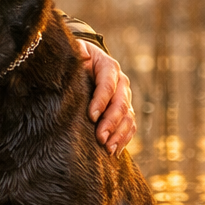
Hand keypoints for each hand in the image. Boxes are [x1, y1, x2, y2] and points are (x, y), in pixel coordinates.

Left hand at [78, 40, 135, 155]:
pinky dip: (125, 138)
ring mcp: (124, 97)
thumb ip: (76, 57)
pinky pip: (129, 125)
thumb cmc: (76, 58)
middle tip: (100, 138)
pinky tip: (116, 151)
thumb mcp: (75, 53)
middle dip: (111, 122)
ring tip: (108, 148)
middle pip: (120, 104)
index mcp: (108, 66)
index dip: (101, 100)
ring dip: (119, 134)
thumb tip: (81, 59)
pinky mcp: (124, 110)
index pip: (108, 84)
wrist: (86, 59)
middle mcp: (121, 83)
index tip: (92, 116)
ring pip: (128, 117)